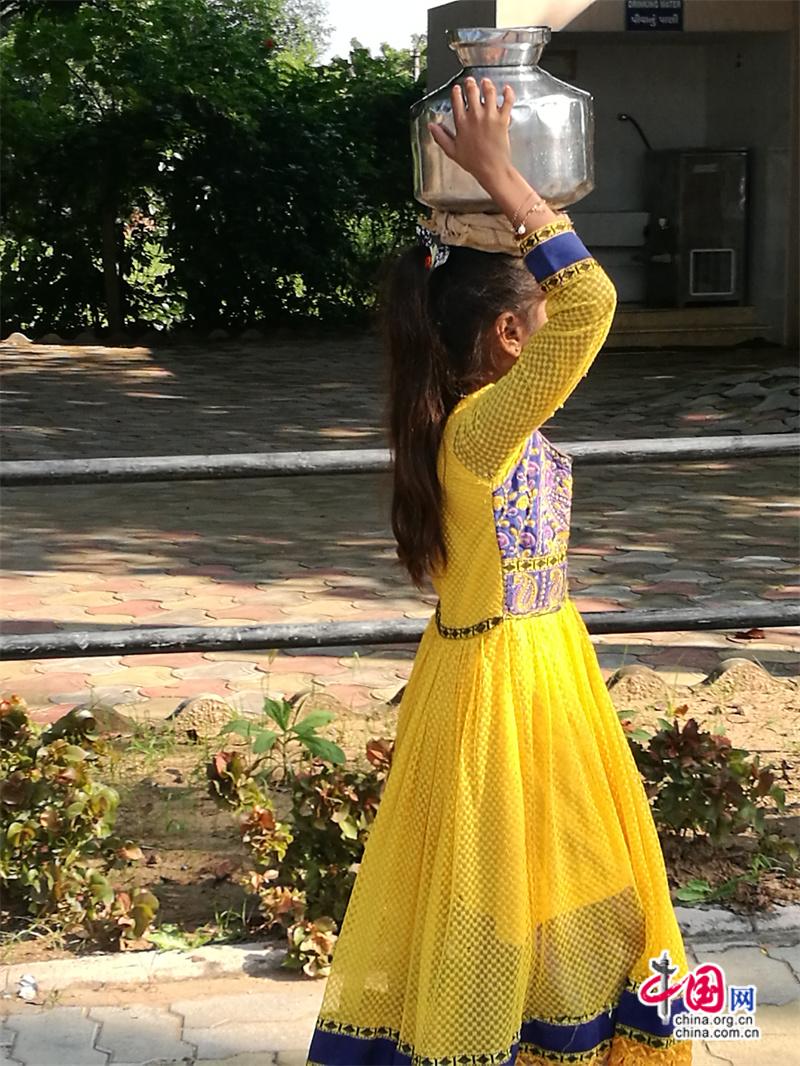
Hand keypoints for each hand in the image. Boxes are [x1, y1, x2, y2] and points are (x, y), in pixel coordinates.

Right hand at [428, 76, 515, 190]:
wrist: (491, 169)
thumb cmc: (473, 162)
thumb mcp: (452, 151)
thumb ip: (440, 137)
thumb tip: (431, 126)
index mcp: (461, 123)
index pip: (457, 100)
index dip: (457, 92)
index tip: (457, 88)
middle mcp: (475, 116)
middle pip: (472, 91)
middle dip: (471, 83)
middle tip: (471, 81)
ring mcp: (489, 116)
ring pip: (489, 91)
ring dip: (487, 84)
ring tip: (486, 82)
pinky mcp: (503, 119)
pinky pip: (507, 100)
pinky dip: (508, 92)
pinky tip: (506, 88)